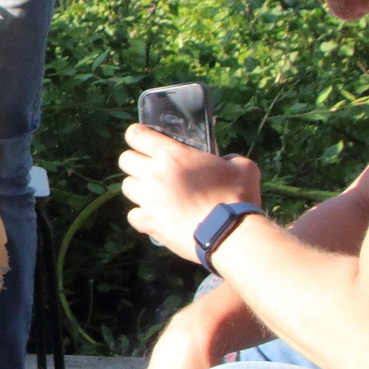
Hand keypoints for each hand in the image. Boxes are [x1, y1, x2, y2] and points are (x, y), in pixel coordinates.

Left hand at [121, 125, 262, 263]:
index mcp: (173, 155)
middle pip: (125, 160)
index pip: (136, 135)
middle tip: (151, 168)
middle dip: (136, 162)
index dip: (138, 135)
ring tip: (154, 194)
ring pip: (127, 187)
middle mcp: (154, 174)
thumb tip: (227, 162)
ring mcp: (149, 200)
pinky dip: (141, 216)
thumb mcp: (242, 167)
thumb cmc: (237, 197)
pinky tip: (155, 216)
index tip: (144, 139)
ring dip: (138, 188)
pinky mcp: (149, 223)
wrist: (229, 233)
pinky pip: (133, 215)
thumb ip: (230, 159)